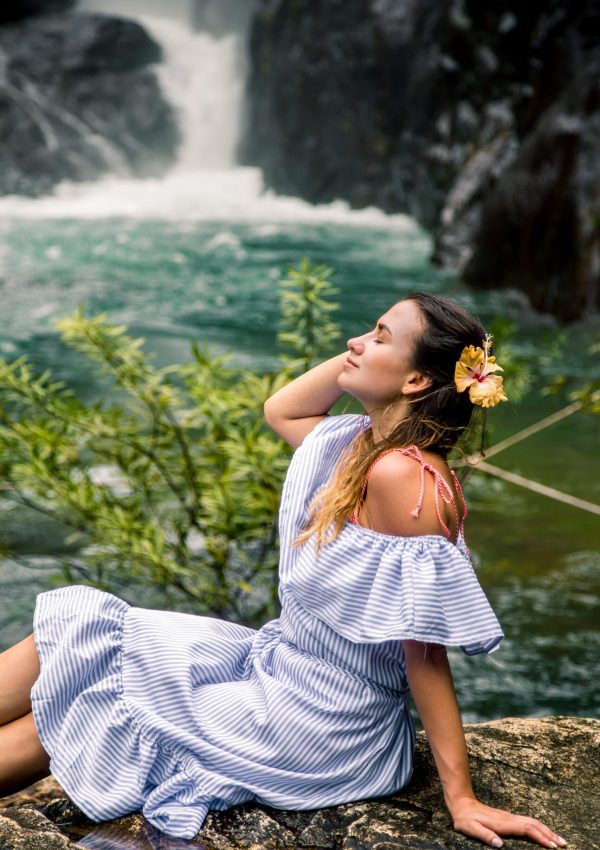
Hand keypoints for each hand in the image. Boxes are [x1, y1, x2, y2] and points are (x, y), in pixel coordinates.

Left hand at [449, 795, 566, 847]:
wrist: (462, 803)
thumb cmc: (466, 819)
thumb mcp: (470, 828)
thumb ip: (484, 835)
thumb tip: (499, 844)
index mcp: (502, 823)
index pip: (526, 829)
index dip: (540, 837)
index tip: (552, 846)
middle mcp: (509, 818)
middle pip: (534, 824)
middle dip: (549, 834)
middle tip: (564, 844)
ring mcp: (510, 817)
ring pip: (532, 822)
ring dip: (547, 830)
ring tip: (560, 840)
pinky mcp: (509, 818)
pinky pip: (528, 822)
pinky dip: (540, 827)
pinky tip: (544, 832)